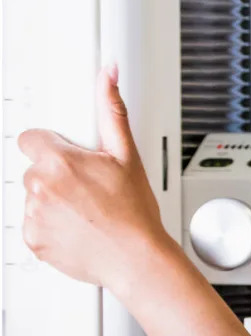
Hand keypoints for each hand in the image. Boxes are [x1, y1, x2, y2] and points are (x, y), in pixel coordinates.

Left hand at [18, 66, 174, 289]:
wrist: (135, 258)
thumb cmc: (134, 212)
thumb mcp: (127, 155)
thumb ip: (112, 111)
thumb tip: (107, 76)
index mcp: (59, 161)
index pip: (30, 139)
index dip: (51, 147)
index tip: (67, 157)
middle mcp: (40, 187)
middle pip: (34, 169)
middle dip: (56, 175)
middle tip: (87, 187)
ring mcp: (34, 215)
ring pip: (34, 197)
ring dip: (52, 200)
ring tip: (85, 210)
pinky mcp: (33, 239)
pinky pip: (34, 224)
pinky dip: (50, 225)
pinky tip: (77, 226)